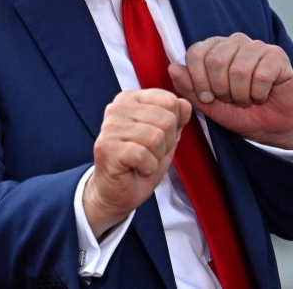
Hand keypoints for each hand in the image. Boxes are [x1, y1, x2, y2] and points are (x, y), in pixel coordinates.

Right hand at [84, 89, 191, 238]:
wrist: (118, 193)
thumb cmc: (140, 164)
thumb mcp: (166, 138)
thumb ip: (176, 119)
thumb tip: (185, 105)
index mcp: (131, 99)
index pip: (169, 100)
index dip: (173, 126)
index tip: (158, 139)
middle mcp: (117, 107)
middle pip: (166, 120)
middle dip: (165, 144)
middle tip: (149, 154)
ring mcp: (110, 126)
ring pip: (156, 137)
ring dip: (155, 157)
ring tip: (142, 162)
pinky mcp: (107, 147)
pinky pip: (143, 155)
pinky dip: (147, 168)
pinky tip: (136, 169)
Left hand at [167, 33, 292, 150]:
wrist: (270, 127)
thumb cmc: (239, 112)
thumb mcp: (207, 105)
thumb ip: (188, 87)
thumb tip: (172, 68)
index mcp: (215, 47)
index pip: (196, 53)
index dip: (198, 81)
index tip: (208, 98)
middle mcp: (236, 41)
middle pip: (216, 60)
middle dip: (220, 89)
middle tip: (229, 99)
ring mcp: (258, 46)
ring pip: (238, 70)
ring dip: (240, 95)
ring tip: (246, 99)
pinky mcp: (277, 57)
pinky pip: (261, 76)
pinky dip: (258, 94)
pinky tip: (261, 96)